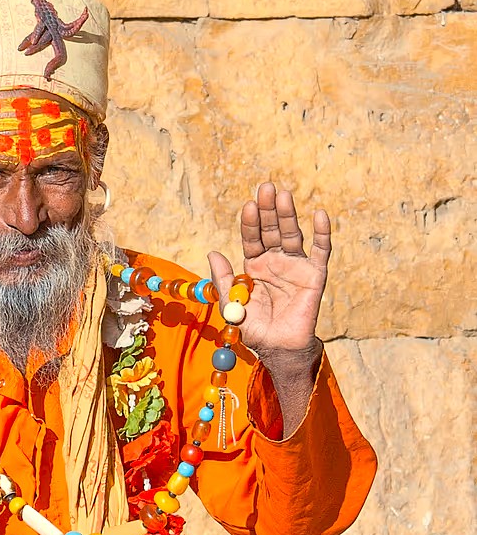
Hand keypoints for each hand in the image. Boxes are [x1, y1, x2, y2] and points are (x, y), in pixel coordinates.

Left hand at [207, 182, 329, 370]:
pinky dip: (322, 232)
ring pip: (293, 235)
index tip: (248, 205)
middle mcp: (275, 261)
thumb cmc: (254, 326)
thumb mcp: (232, 302)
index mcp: (254, 266)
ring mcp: (295, 266)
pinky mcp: (315, 275)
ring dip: (289, 215)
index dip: (250, 222)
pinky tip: (319, 214)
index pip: (252, 238)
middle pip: (272, 230)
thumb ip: (224, 278)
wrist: (278, 346)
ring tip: (283, 195)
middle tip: (266, 187)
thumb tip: (213, 252)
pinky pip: (321, 251)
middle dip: (268, 210)